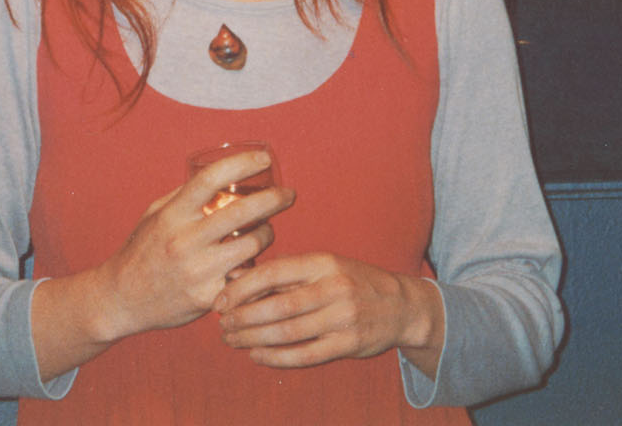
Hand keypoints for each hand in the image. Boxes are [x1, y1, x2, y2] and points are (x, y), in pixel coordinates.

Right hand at [94, 148, 292, 340]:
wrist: (121, 299)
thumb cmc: (141, 251)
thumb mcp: (155, 215)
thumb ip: (185, 197)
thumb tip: (220, 177)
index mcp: (172, 214)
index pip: (211, 178)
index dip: (241, 163)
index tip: (263, 158)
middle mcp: (185, 240)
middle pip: (242, 211)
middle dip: (274, 198)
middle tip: (288, 194)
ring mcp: (198, 270)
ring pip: (252, 244)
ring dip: (267, 234)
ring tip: (267, 231)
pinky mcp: (208, 297)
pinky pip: (245, 277)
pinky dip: (254, 268)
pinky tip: (253, 264)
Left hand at [213, 253, 443, 372]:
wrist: (401, 306)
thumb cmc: (351, 282)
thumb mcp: (323, 266)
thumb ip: (285, 272)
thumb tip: (236, 276)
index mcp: (322, 262)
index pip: (273, 272)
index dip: (241, 288)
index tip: (220, 300)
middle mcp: (333, 288)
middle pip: (277, 306)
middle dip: (242, 318)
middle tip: (222, 324)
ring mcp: (343, 318)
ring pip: (288, 332)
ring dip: (253, 339)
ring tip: (232, 340)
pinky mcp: (348, 345)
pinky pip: (305, 355)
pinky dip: (276, 358)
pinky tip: (256, 356)